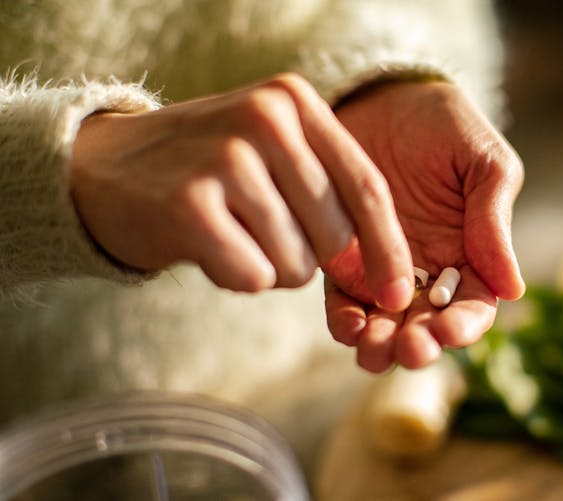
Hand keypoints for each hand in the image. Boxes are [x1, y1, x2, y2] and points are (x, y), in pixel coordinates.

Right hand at [70, 74, 414, 309]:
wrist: (101, 169)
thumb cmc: (207, 171)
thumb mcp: (271, 151)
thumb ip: (330, 190)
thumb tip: (389, 271)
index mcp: (294, 102)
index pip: (368, 187)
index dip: (389, 249)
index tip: (400, 294)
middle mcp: (265, 119)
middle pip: (335, 235)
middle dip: (309, 256)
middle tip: (260, 231)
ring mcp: (227, 159)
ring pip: (295, 264)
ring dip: (268, 266)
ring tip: (229, 231)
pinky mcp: (191, 205)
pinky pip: (252, 277)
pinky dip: (234, 276)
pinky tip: (205, 245)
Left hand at [324, 81, 524, 371]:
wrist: (381, 95)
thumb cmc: (444, 124)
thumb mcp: (484, 161)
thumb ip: (495, 219)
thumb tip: (513, 289)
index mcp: (472, 254)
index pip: (473, 307)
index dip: (464, 327)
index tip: (448, 331)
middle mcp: (428, 272)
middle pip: (427, 327)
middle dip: (418, 345)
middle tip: (408, 349)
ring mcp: (383, 269)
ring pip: (385, 324)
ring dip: (380, 346)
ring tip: (373, 349)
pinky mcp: (342, 259)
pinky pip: (343, 300)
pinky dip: (344, 321)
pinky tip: (347, 325)